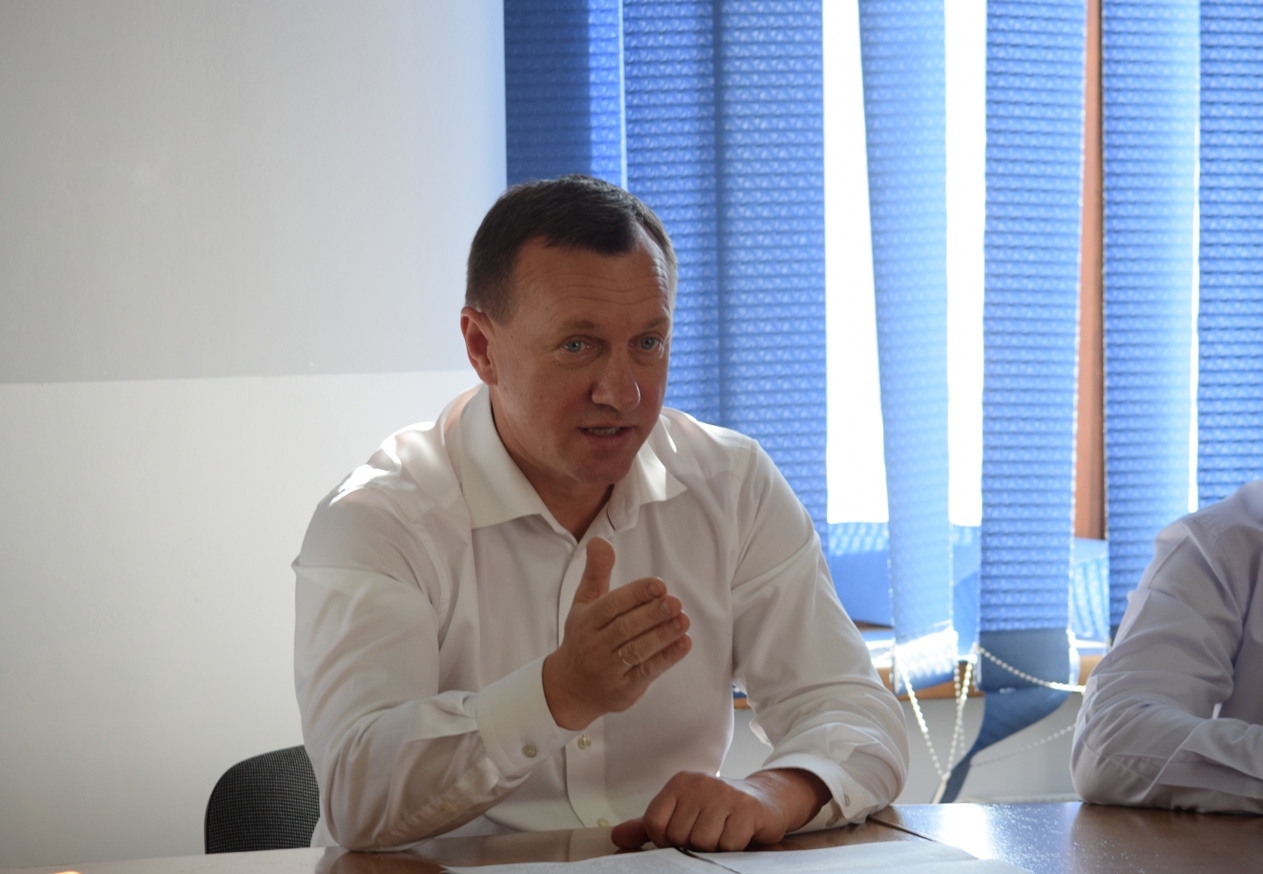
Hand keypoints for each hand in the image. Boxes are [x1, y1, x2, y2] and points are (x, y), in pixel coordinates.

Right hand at [542, 538, 691, 730]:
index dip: (636, 594)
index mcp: (586, 621)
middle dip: (652, 614)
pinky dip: (666, 658)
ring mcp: (608, 670)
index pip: (611, 605)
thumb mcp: (584, 604)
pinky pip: (646, 673)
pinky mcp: (623, 690)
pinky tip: (683, 644)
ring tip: (684, 620)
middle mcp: (594, 646)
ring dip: (663, 636)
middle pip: (625, 628)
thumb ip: (596, 573)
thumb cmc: (583, 638)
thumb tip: (600, 540)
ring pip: (637, 651)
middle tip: (676, 602)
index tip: (659, 584)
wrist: (570, 689)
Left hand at [610, 769, 831, 851]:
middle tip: (710, 833)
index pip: (654, 824)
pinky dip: (734, 847)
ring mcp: (725, 794)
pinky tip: (739, 833)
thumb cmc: (720, 811)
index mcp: (680, 783)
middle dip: (693, 845)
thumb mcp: (683, 813)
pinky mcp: (747, 808)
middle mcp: (700, 783)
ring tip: (724, 832)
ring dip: (715, 847)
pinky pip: (728, 844)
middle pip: (679, 837)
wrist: (767, 801)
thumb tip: (616, 838)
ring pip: (703, 843)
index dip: (665, 841)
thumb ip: (649, 827)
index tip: (681, 838)